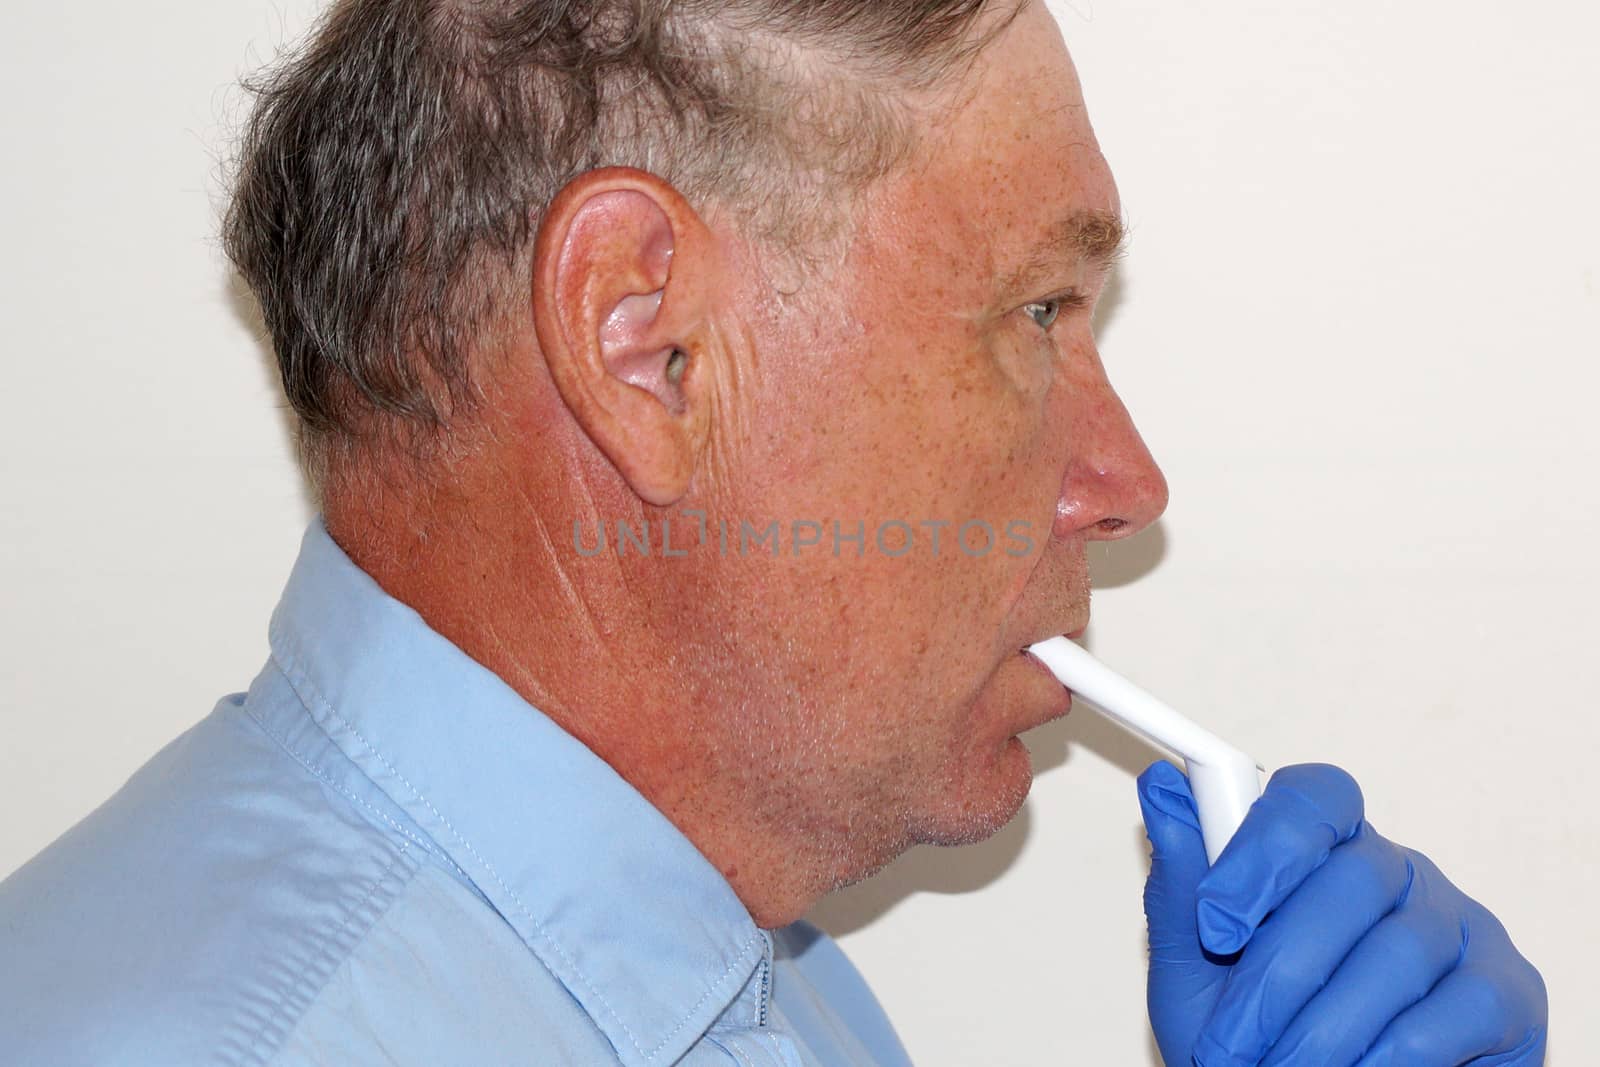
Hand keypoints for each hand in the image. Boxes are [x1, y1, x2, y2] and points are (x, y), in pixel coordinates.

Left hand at [1137, 761, 1546, 1065]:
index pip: (1312, 798)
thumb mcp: (1197, 966)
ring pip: (1398, 953)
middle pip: (1351, 880)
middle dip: (1277, 973)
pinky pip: (1455, 1010)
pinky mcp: (1506, 992)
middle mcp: (1397, 872)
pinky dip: (1390, 1054)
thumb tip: (1160, 785)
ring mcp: (1459, 926)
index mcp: (1322, 848)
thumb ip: (1183, 883)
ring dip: (1323, 1028)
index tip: (1214, 920)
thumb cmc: (1249, 1033)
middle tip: (1226, 1042)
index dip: (1263, 848)